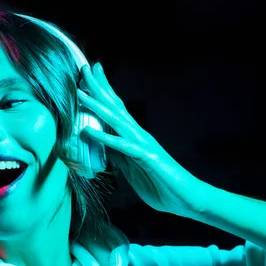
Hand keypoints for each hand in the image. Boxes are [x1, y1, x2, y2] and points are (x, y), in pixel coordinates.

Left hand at [77, 63, 205, 217]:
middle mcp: (138, 134)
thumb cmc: (159, 183)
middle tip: (84, 66)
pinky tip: (88, 131)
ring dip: (97, 105)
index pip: (116, 108)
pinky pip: (121, 146)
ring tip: (80, 92)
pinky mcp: (145, 157)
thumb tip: (102, 145)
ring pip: (116, 120)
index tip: (89, 74)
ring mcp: (142, 143)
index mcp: (134, 136)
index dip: (102, 91)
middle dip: (98, 87)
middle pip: (114, 106)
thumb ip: (117, 155)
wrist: (185, 198)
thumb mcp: (130, 168)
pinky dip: (104, 138)